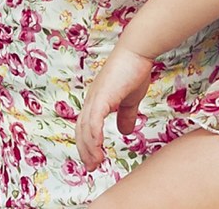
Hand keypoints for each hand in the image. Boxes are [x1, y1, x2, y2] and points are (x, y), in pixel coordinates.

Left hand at [75, 47, 155, 170]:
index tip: (94, 160)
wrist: (137, 51)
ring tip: (96, 162)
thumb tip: (125, 131)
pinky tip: (98, 147)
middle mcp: (91, 100)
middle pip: (81, 131)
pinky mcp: (101, 97)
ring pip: (85, 129)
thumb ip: (126, 115)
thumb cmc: (134, 70)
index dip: (88, 145)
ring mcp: (95, 98)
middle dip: (85, 151)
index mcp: (96, 101)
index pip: (86, 127)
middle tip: (92, 167)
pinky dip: (94, 136)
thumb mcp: (130, 99)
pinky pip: (93, 121)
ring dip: (89, 148)